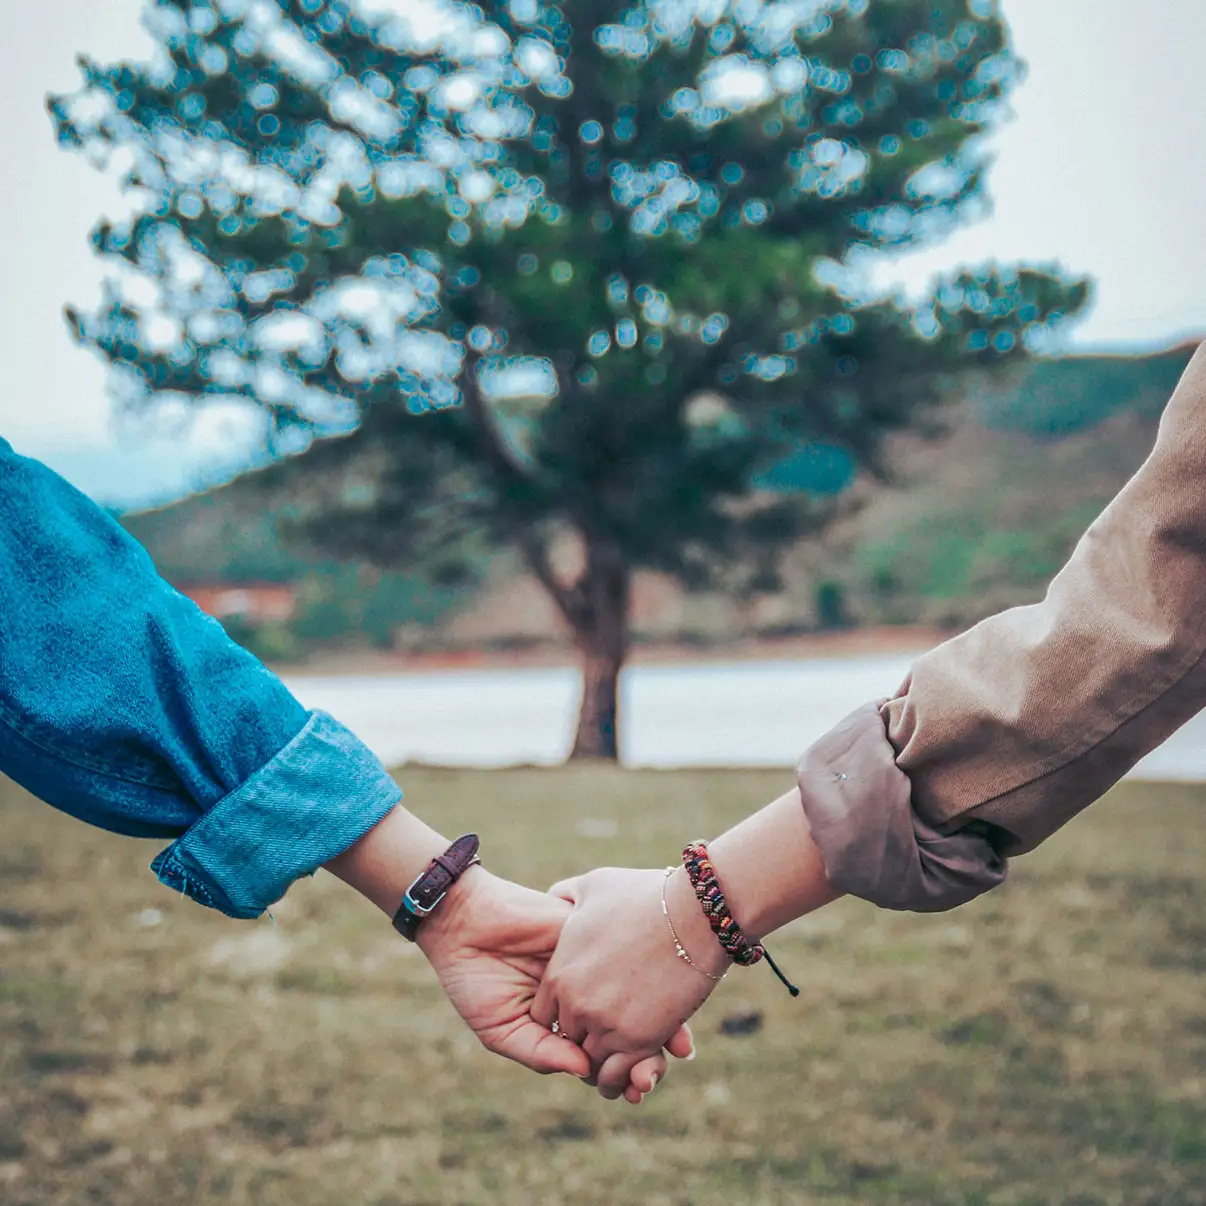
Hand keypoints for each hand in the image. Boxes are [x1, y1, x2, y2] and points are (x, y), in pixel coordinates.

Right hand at [418, 866, 674, 1096]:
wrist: (464, 922)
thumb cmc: (475, 979)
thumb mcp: (502, 1028)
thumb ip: (541, 1052)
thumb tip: (585, 1072)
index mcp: (565, 1020)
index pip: (602, 1052)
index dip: (622, 1074)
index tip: (637, 1091)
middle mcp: (586, 992)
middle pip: (628, 1027)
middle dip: (647, 1054)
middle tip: (653, 1076)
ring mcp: (594, 964)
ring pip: (638, 996)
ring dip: (659, 1023)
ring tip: (671, 1051)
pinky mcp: (595, 935)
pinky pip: (630, 958)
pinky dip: (650, 981)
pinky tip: (660, 1005)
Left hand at [534, 866, 725, 1100]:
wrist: (695, 912)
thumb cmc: (646, 895)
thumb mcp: (593, 886)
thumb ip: (566, 895)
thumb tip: (557, 898)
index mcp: (559, 973)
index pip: (544, 1015)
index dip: (561, 1015)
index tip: (583, 1011)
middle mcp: (576, 1004)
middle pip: (567, 1041)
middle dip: (583, 1039)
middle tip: (604, 1037)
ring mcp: (605, 1025)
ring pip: (591, 1064)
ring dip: (604, 1065)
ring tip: (620, 1060)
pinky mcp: (639, 1041)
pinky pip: (618, 1075)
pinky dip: (624, 1079)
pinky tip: (636, 1071)